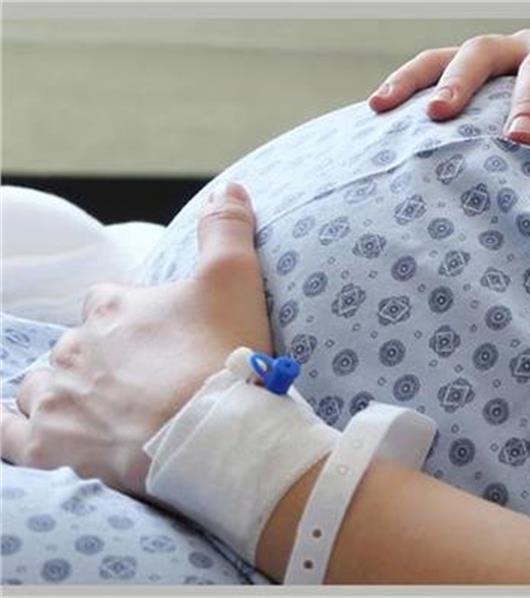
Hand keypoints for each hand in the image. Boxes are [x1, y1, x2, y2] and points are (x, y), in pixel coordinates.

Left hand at [0, 182, 270, 497]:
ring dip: (65, 394)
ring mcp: (55, 398)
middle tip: (149, 387)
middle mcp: (73, 345)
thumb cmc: (223, 354)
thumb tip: (229, 187)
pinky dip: (12, 431)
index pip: (106, 303)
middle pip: (76, 348)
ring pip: (41, 387)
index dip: (132, 321)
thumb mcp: (236, 279)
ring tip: (105, 414)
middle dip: (104, 362)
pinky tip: (25, 433)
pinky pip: (8, 436)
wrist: (214, 432)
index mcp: (112, 305)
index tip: (164, 343)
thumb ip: (226, 230)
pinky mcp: (46, 446)